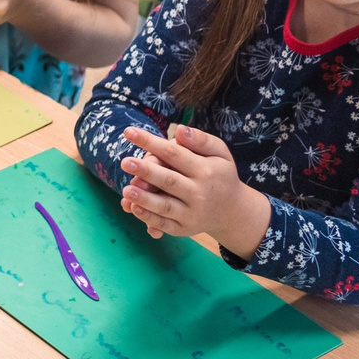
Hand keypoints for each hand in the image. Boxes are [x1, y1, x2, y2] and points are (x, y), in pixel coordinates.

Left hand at [118, 123, 271, 253]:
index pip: (174, 154)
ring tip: (126, 189)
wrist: (233, 211)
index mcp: (206, 171)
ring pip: (165, 206)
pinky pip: (164, 224)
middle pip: (169, 180)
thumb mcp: (220, 153)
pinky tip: (133, 208)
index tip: (129, 132)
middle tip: (125, 162)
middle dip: (147, 171)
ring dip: (145, 199)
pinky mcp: (184, 228)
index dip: (151, 142)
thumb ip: (201, 140)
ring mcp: (191, 213)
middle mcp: (199, 193)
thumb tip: (181, 130)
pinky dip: (149, 218)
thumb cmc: (220, 174)